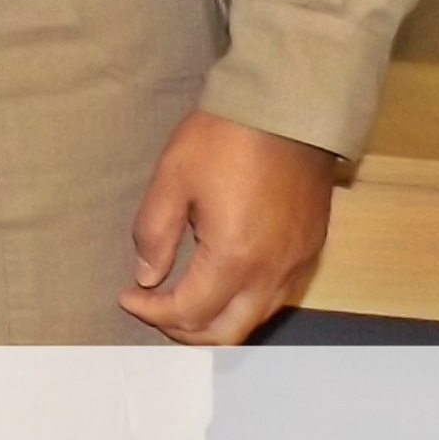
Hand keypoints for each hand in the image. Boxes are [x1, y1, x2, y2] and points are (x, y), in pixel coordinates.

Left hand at [120, 109, 336, 344]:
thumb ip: (154, 235)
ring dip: (217, 318)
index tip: (127, 296)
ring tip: (183, 297)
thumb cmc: (225, 138)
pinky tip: (223, 280)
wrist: (287, 108)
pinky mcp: (311, 248)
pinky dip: (245, 302)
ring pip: (256, 318)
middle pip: (228, 332)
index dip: (152, 312)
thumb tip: (146, 277)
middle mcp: (272, 273)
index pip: (189, 312)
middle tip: (154, 308)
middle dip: (184, 330)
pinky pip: (278, 296)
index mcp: (235, 259)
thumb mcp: (172, 180)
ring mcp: (298, 263)